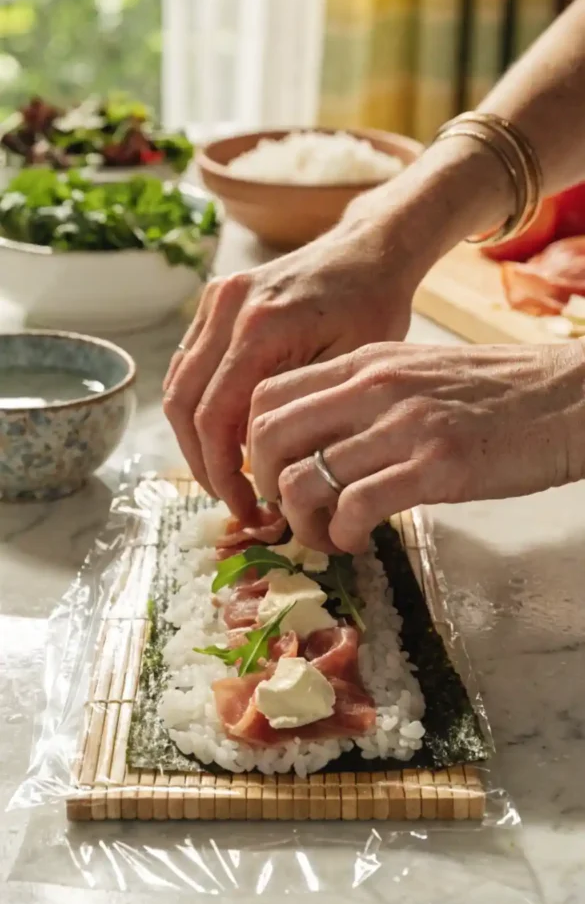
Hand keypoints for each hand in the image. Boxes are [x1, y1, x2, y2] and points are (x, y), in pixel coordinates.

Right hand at [163, 135, 514, 519]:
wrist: (368, 250)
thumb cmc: (375, 306)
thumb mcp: (352, 368)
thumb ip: (303, 413)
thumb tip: (268, 474)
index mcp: (261, 328)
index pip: (216, 418)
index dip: (223, 474)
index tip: (248, 510)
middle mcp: (226, 309)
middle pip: (184, 406)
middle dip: (203, 464)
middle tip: (235, 502)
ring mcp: (214, 300)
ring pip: (178, 386)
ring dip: (195, 438)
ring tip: (229, 476)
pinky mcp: (213, 299)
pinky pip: (188, 363)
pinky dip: (198, 406)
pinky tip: (227, 435)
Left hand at [247, 341, 584, 552]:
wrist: (569, 397)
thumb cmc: (496, 392)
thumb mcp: (417, 373)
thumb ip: (363, 396)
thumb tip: (315, 441)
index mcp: (366, 362)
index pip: (268, 396)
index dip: (254, 446)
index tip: (273, 475)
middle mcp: (374, 387)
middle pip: (270, 437)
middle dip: (265, 487)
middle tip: (290, 512)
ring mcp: (404, 425)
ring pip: (304, 480)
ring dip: (302, 523)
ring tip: (328, 536)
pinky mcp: (437, 466)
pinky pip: (355, 508)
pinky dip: (343, 535)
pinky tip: (360, 541)